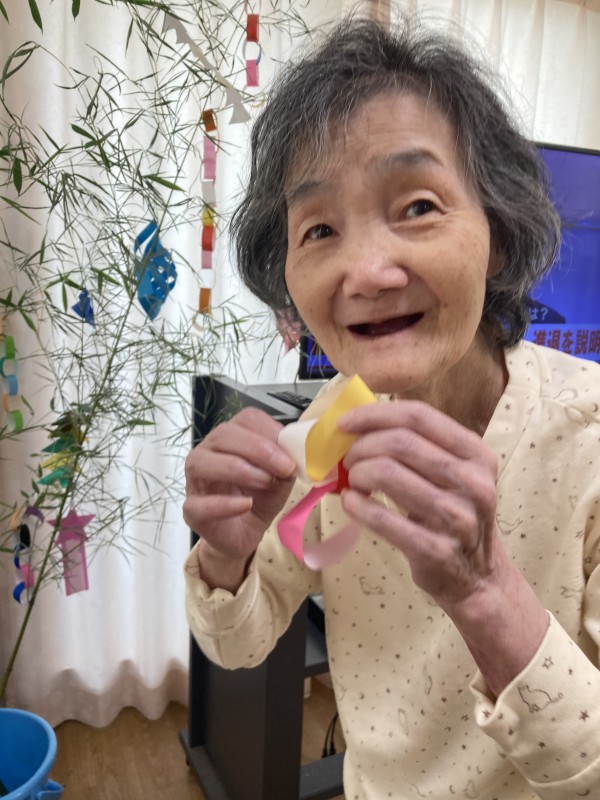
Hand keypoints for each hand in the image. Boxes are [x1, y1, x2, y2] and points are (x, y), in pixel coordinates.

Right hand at [183, 407, 296, 564]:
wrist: (245, 534)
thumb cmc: (260, 498)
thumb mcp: (280, 477)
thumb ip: (286, 461)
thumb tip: (295, 450)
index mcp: (231, 438)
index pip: (245, 419)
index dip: (269, 431)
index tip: (291, 452)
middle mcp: (207, 452)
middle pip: (223, 435)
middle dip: (258, 449)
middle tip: (284, 468)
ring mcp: (195, 480)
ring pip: (202, 463)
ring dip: (239, 470)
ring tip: (266, 483)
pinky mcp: (192, 510)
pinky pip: (200, 503)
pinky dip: (224, 504)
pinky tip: (246, 504)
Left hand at [339, 399, 549, 694]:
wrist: (478, 579)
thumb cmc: (455, 517)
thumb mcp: (452, 476)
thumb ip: (418, 448)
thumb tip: (358, 426)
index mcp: (478, 455)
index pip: (419, 416)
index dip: (374, 414)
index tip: (345, 423)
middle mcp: (473, 483)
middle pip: (400, 442)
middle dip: (361, 446)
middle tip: (347, 459)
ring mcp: (457, 518)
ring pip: (387, 473)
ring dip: (357, 473)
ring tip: (353, 481)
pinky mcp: (434, 550)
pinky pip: (380, 517)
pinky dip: (356, 505)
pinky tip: (351, 503)